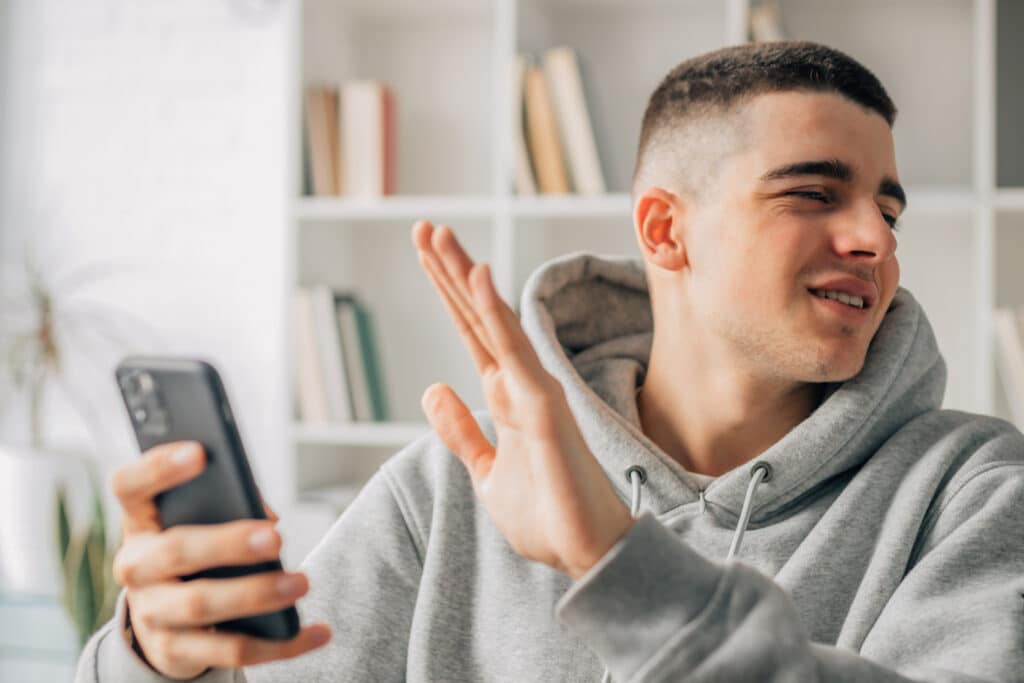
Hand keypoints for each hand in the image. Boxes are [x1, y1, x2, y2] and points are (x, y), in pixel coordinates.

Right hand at [109, 441, 331, 678]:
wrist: (163, 621)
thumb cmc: (194, 551)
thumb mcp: (198, 521)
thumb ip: (229, 505)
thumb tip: (266, 519)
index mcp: (140, 521)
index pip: (129, 485)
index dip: (158, 467)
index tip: (200, 452)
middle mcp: (136, 566)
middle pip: (174, 551)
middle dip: (228, 543)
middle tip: (275, 537)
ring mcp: (152, 613)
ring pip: (201, 605)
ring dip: (257, 594)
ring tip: (301, 583)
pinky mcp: (175, 653)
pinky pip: (231, 651)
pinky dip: (282, 644)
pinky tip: (318, 632)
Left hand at [412, 220, 634, 578]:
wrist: (586, 554)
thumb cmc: (546, 515)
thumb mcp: (486, 472)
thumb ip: (461, 432)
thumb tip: (430, 388)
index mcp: (505, 396)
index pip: (471, 332)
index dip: (449, 292)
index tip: (427, 253)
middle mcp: (520, 384)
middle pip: (478, 316)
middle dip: (450, 270)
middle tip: (425, 226)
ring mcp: (534, 391)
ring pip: (494, 322)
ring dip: (466, 278)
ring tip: (439, 236)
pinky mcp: (544, 408)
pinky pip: (515, 352)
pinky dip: (496, 313)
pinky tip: (477, 277)